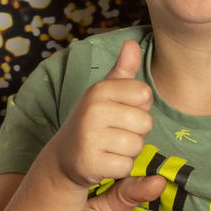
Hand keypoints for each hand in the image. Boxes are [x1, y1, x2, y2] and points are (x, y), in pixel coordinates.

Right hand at [49, 39, 153, 188]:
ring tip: (110, 146)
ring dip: (128, 150)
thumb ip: (123, 69)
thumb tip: (132, 43)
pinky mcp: (91, 163)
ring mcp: (90, 137)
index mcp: (99, 90)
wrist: (65, 155)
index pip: (144, 94)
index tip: (122, 111)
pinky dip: (120, 166)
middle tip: (115, 132)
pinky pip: (126, 165)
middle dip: (136, 131)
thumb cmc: (94, 120)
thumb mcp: (105, 93)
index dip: (139, 106)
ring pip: (137, 145)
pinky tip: (105, 160)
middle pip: (145, 122)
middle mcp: (93, 110)